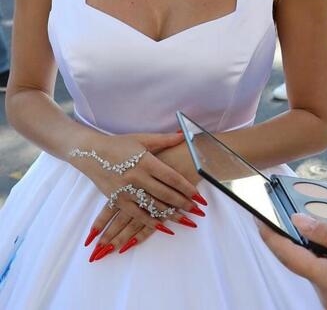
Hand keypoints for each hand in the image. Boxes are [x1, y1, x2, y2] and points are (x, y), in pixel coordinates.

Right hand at [71, 132, 205, 260]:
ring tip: (184, 220)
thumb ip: (165, 139)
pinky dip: (149, 221)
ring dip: (169, 214)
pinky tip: (161, 227)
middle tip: (196, 210)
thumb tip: (185, 135)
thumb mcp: (143, 138)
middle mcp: (137, 177)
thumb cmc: (120, 144)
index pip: (171, 177)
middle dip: (182, 203)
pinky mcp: (117, 200)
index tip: (198, 195)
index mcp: (146, 161)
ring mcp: (126, 190)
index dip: (186, 187)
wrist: (91, 152)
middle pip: (164, 194)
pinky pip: (136, 214)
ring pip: (152, 206)